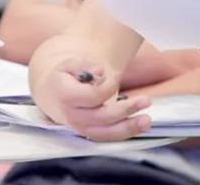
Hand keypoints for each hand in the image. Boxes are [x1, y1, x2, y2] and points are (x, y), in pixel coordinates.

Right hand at [32, 57, 150, 141]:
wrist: (52, 92)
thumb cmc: (65, 75)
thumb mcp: (70, 62)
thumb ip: (84, 64)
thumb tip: (99, 72)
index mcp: (65, 95)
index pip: (92, 96)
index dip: (108, 87)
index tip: (115, 77)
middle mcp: (71, 115)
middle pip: (102, 117)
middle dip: (126, 109)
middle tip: (146, 100)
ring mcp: (79, 127)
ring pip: (105, 133)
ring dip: (128, 128)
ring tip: (147, 120)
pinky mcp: (88, 133)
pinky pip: (106, 137)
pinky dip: (124, 132)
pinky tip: (139, 125)